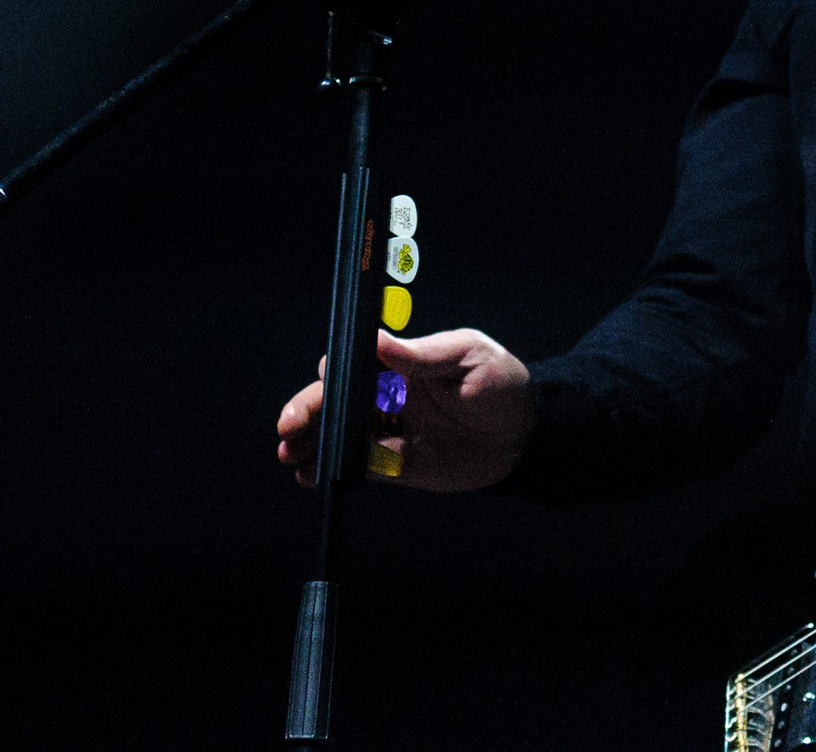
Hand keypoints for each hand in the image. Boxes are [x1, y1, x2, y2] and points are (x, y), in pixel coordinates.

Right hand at [276, 328, 535, 492]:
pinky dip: (333, 470)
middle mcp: (390, 396)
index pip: (357, 362)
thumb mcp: (469, 356)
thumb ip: (423, 353)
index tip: (324, 379)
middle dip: (309, 411)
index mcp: (403, 364)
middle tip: (288, 427)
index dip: (335, 371)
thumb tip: (377, 339)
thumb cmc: (502, 383)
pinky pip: (359, 467)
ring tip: (288, 455)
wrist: (528, 435)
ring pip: (340, 435)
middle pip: (338, 401)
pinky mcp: (398, 465)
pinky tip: (310, 476)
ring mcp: (391, 430)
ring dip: (311, 442)